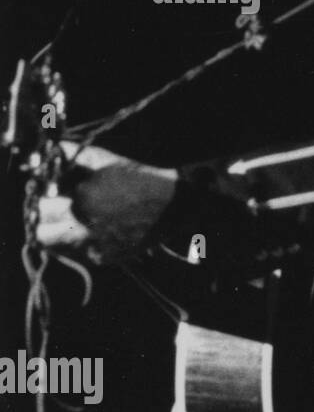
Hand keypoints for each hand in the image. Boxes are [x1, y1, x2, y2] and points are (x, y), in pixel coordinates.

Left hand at [36, 141, 177, 264]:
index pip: (40, 207)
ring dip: (59, 236)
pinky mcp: (107, 258)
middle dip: (44, 223)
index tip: (47, 197)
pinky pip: (80, 255)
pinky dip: (81, 244)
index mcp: (82, 199)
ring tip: (74, 222)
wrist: (175, 203)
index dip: (41, 201)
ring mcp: (95, 247)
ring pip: (57, 248)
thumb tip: (45, 153)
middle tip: (53, 213)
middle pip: (41, 235)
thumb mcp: (106, 160)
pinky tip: (95, 229)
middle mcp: (85, 227)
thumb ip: (71, 155)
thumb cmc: (141, 177)